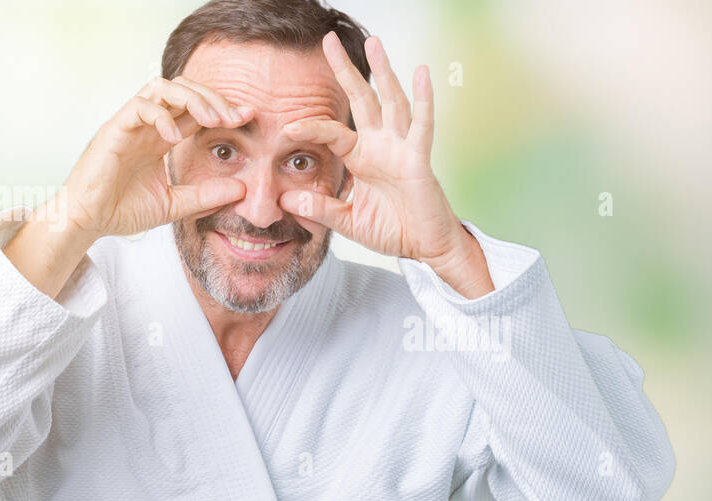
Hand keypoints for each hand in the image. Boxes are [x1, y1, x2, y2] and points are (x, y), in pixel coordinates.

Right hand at [59, 76, 252, 237]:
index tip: (248, 117)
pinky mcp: (114, 130)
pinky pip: (139, 106)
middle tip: (236, 116)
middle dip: (213, 98)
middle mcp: (148, 124)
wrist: (88, 221)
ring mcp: (130, 124)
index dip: (222, 109)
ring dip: (192, 97)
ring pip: (162, 87)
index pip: (196, 111)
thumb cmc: (123, 209)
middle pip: (183, 89)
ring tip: (212, 118)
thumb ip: (207, 196)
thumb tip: (243, 189)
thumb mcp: (176, 205)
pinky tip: (175, 137)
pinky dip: (161, 116)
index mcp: (161, 137)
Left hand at [277, 33, 492, 297]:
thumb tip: (285, 201)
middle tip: (328, 40)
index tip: (287, 126)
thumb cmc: (393, 231)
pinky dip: (423, 99)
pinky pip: (421, 125)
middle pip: (361, 99)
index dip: (310, 126)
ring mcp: (401, 148)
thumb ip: (319, 209)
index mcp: (361, 158)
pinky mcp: (418, 159)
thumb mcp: (348, 221)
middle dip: (346, 70)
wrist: (425, 248)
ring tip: (375, 43)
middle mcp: (380, 146)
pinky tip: (421, 73)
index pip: (331, 132)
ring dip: (383, 72)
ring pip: (390, 102)